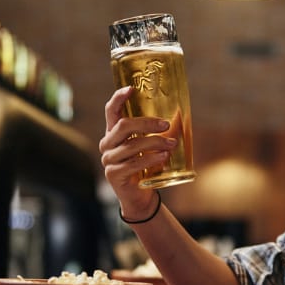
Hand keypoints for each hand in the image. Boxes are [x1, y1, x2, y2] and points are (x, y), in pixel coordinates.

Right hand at [99, 86, 175, 217]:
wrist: (139, 196)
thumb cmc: (145, 166)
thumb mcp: (148, 146)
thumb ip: (154, 132)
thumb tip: (178, 116)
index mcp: (113, 132)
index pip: (111, 110)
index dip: (119, 98)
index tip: (131, 88)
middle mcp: (107, 144)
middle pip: (124, 125)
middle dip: (147, 123)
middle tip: (166, 125)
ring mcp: (108, 159)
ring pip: (132, 145)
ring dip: (155, 142)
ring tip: (172, 144)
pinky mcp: (114, 174)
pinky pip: (134, 163)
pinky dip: (151, 159)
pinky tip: (164, 157)